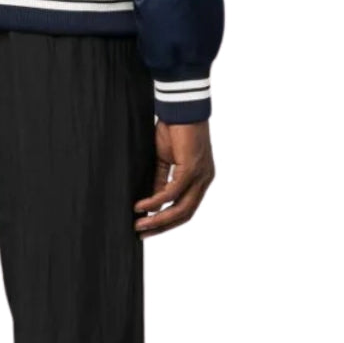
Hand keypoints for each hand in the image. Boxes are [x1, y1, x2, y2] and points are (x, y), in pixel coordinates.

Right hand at [134, 121, 214, 236]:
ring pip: (181, 208)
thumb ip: (160, 181)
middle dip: (162, 226)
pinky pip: (172, 192)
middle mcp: (204, 181)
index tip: (148, 229)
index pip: (186, 208)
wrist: (181, 108)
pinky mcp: (192, 169)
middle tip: (141, 233)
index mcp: (200, 180)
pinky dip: (156, 200)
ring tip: (139, 224)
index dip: (168, 222)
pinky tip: (142, 205)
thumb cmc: (174, 130)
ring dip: (158, 219)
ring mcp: (200, 176)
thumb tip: (153, 204)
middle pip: (185, 214)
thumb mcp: (164, 160)